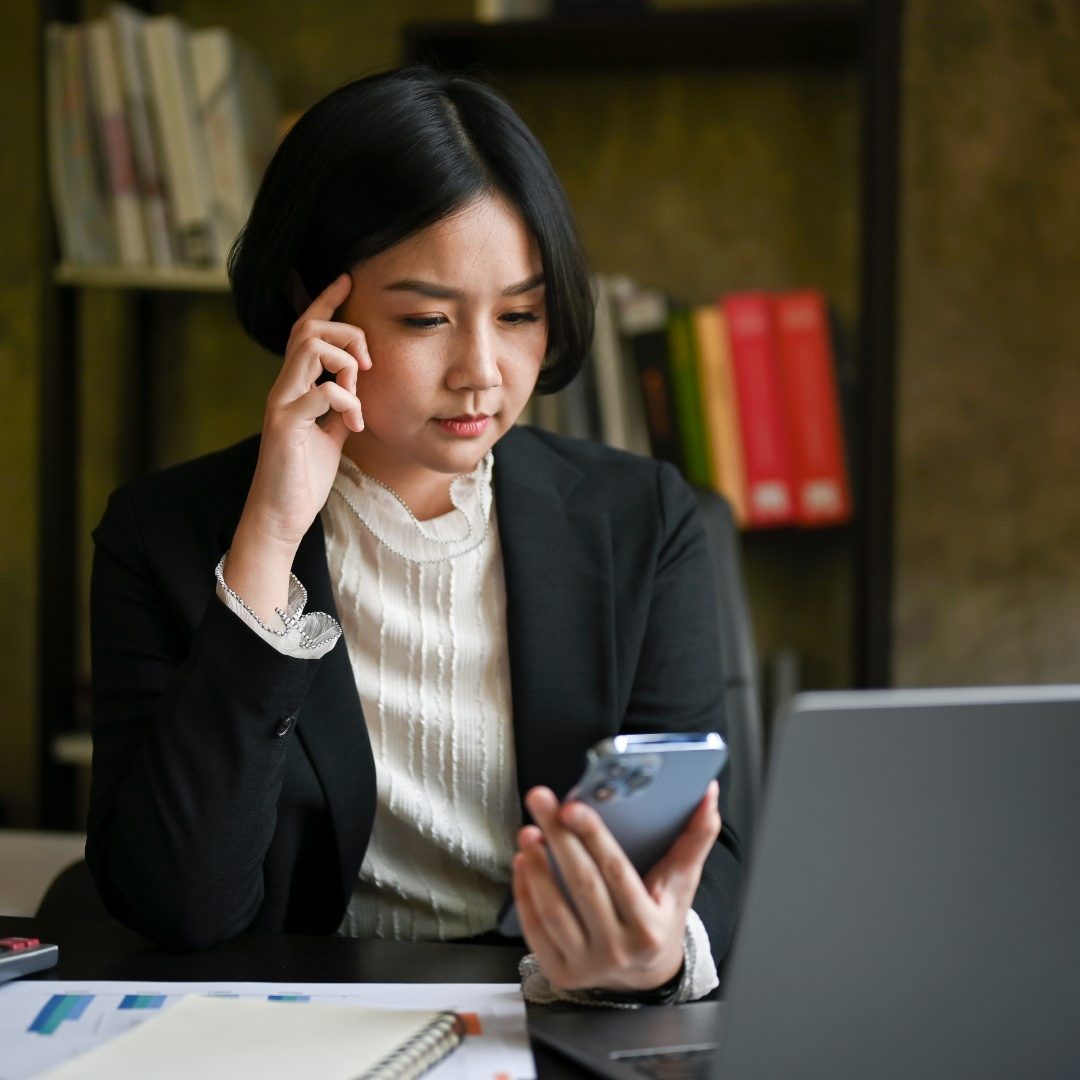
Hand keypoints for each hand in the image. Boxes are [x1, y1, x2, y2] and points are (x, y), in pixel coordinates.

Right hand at [225, 273, 369, 618]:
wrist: (281, 516)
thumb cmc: (304, 476)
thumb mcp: (331, 434)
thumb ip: (340, 406)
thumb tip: (357, 389)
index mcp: (295, 387)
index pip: (306, 330)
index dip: (325, 301)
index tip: (347, 279)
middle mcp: (284, 388)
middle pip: (309, 328)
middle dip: (347, 334)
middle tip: (368, 367)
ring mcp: (282, 405)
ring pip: (310, 348)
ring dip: (346, 363)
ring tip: (357, 396)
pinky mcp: (285, 427)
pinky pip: (321, 392)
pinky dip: (347, 401)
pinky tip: (353, 425)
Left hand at [511, 780, 720, 993]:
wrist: (644, 975)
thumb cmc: (661, 916)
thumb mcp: (682, 883)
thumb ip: (696, 838)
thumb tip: (709, 794)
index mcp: (649, 927)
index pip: (617, 873)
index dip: (593, 837)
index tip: (573, 806)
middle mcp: (618, 950)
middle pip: (582, 885)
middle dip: (558, 837)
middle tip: (540, 799)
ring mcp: (586, 965)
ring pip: (553, 910)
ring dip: (536, 866)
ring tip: (529, 830)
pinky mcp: (560, 973)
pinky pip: (535, 929)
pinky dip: (525, 893)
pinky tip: (523, 861)